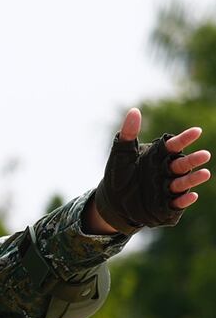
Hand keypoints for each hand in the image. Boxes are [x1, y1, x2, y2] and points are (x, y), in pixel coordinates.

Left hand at [87, 108, 210, 234]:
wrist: (112, 200)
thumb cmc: (120, 174)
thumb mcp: (121, 154)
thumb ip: (128, 134)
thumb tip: (134, 111)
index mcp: (158, 156)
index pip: (173, 146)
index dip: (184, 139)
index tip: (196, 131)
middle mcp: (166, 171)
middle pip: (181, 164)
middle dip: (193, 160)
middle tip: (205, 155)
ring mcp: (167, 189)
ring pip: (182, 183)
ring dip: (193, 179)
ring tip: (205, 173)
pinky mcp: (164, 206)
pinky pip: (175, 203)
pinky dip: (184, 200)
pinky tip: (191, 195)